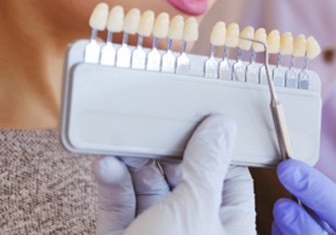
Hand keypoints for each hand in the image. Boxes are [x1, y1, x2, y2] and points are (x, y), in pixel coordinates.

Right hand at [93, 114, 254, 234]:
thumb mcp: (195, 210)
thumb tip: (222, 125)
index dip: (215, 144)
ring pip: (147, 188)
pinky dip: (112, 183)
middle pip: (183, 178)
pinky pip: (119, 205)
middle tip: (151, 121)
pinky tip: (105, 165)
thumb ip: (206, 165)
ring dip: (133, 162)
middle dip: (164, 149)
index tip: (199, 113)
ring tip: (121, 140)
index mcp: (227, 227)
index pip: (230, 176)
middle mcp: (194, 230)